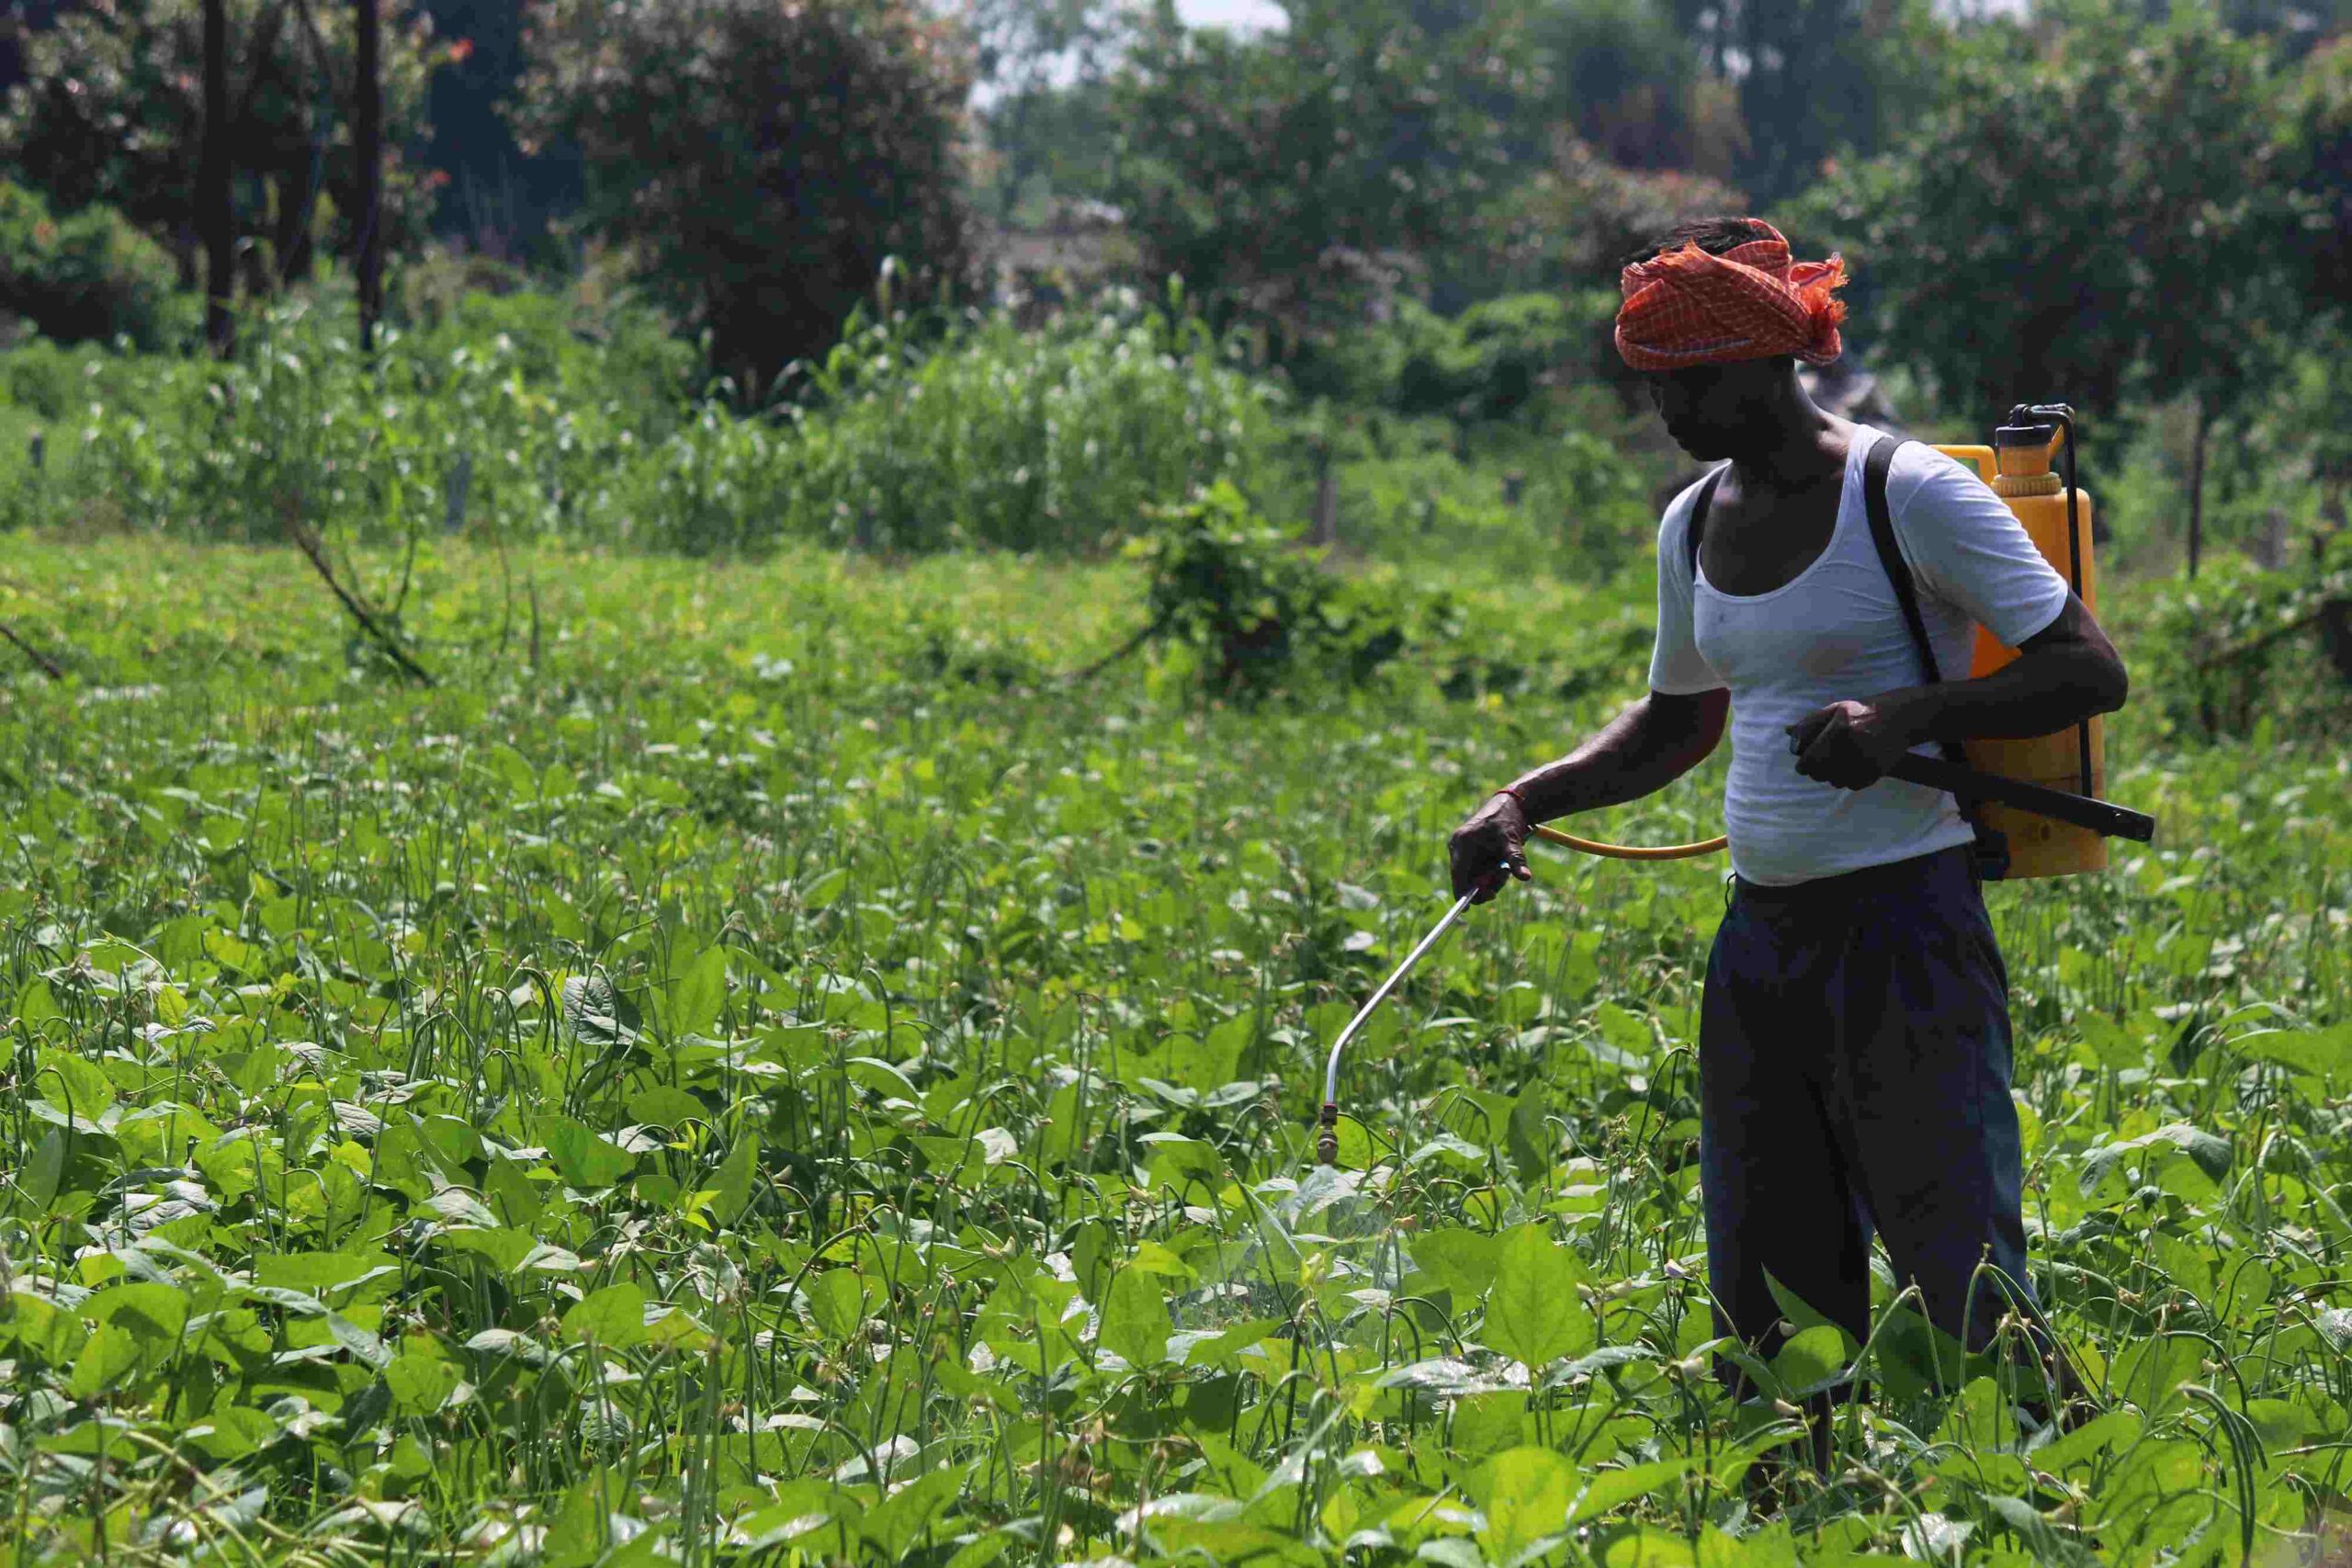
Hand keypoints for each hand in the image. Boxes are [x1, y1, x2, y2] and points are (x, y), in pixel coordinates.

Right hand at [1449, 792, 1532, 902]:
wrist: (1511, 804)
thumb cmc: (1508, 819)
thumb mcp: (1512, 840)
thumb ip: (1516, 859)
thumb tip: (1525, 877)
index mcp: (1462, 842)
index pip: (1458, 874)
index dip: (1461, 892)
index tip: (1466, 909)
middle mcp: (1459, 847)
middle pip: (1466, 879)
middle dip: (1485, 885)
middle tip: (1503, 878)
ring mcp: (1464, 851)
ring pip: (1474, 878)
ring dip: (1490, 880)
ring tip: (1504, 870)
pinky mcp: (1471, 854)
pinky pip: (1478, 873)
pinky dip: (1491, 875)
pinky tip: (1501, 866)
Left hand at [1785, 697, 1919, 789]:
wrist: (1901, 718)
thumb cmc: (1862, 712)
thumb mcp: (1835, 710)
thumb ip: (1809, 723)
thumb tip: (1786, 732)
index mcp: (1838, 730)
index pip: (1809, 761)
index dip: (1803, 764)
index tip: (1804, 764)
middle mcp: (1852, 747)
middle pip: (1820, 774)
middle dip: (1816, 769)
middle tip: (1822, 760)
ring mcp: (1866, 761)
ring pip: (1835, 782)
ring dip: (1832, 775)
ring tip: (1840, 759)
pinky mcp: (1877, 772)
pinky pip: (1852, 785)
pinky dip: (1848, 778)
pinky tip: (1854, 764)